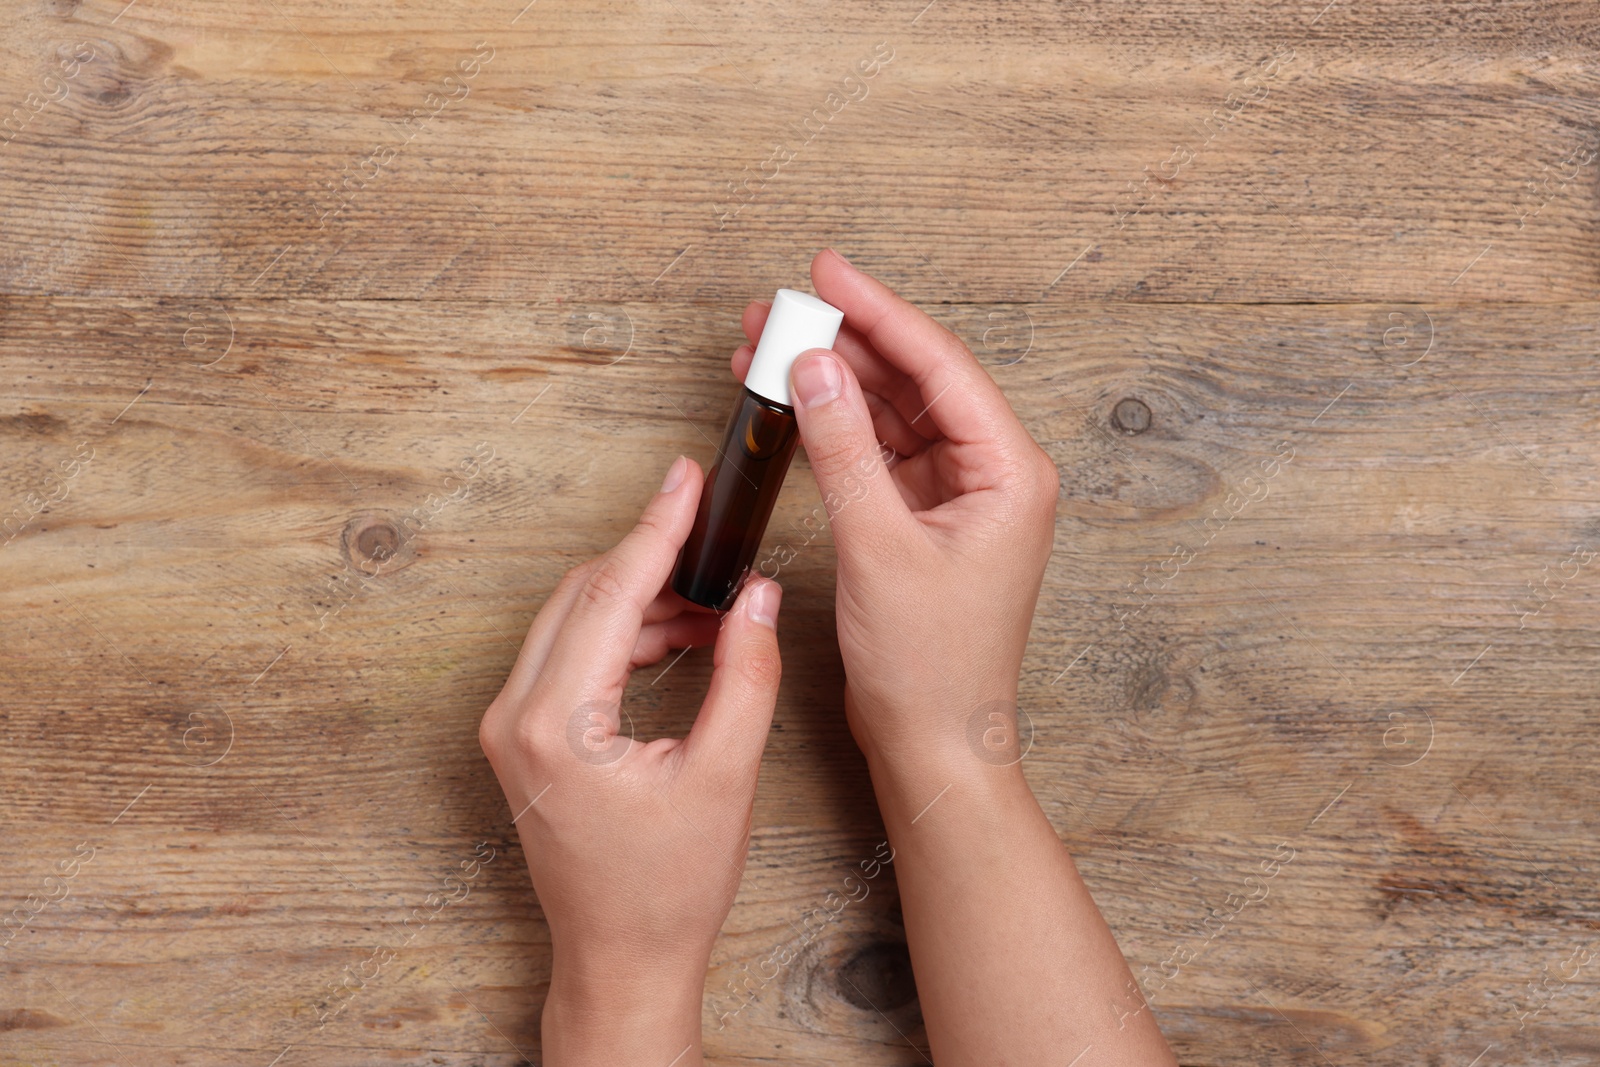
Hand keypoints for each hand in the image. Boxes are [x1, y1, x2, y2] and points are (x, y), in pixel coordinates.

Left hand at [478, 455, 783, 1064]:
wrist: (621, 960)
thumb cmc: (666, 889)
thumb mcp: (724, 776)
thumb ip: (744, 674)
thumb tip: (757, 598)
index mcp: (555, 723)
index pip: (610, 594)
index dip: (657, 529)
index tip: (687, 480)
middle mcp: (515, 716)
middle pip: (583, 595)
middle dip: (649, 557)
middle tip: (708, 526)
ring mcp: (511, 727)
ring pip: (573, 620)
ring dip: (638, 599)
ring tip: (711, 601)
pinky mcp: (523, 738)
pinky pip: (568, 654)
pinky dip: (622, 634)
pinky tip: (676, 637)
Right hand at [733, 249, 1058, 792]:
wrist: (933, 741)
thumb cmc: (930, 665)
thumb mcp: (879, 547)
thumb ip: (843, 450)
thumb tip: (814, 367)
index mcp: (1010, 471)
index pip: (940, 366)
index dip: (879, 312)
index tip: (827, 273)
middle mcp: (992, 474)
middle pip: (915, 381)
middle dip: (845, 343)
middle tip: (777, 312)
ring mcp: (958, 496)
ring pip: (892, 414)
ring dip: (833, 383)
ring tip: (765, 351)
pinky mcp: (925, 519)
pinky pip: (878, 454)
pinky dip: (835, 430)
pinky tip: (791, 406)